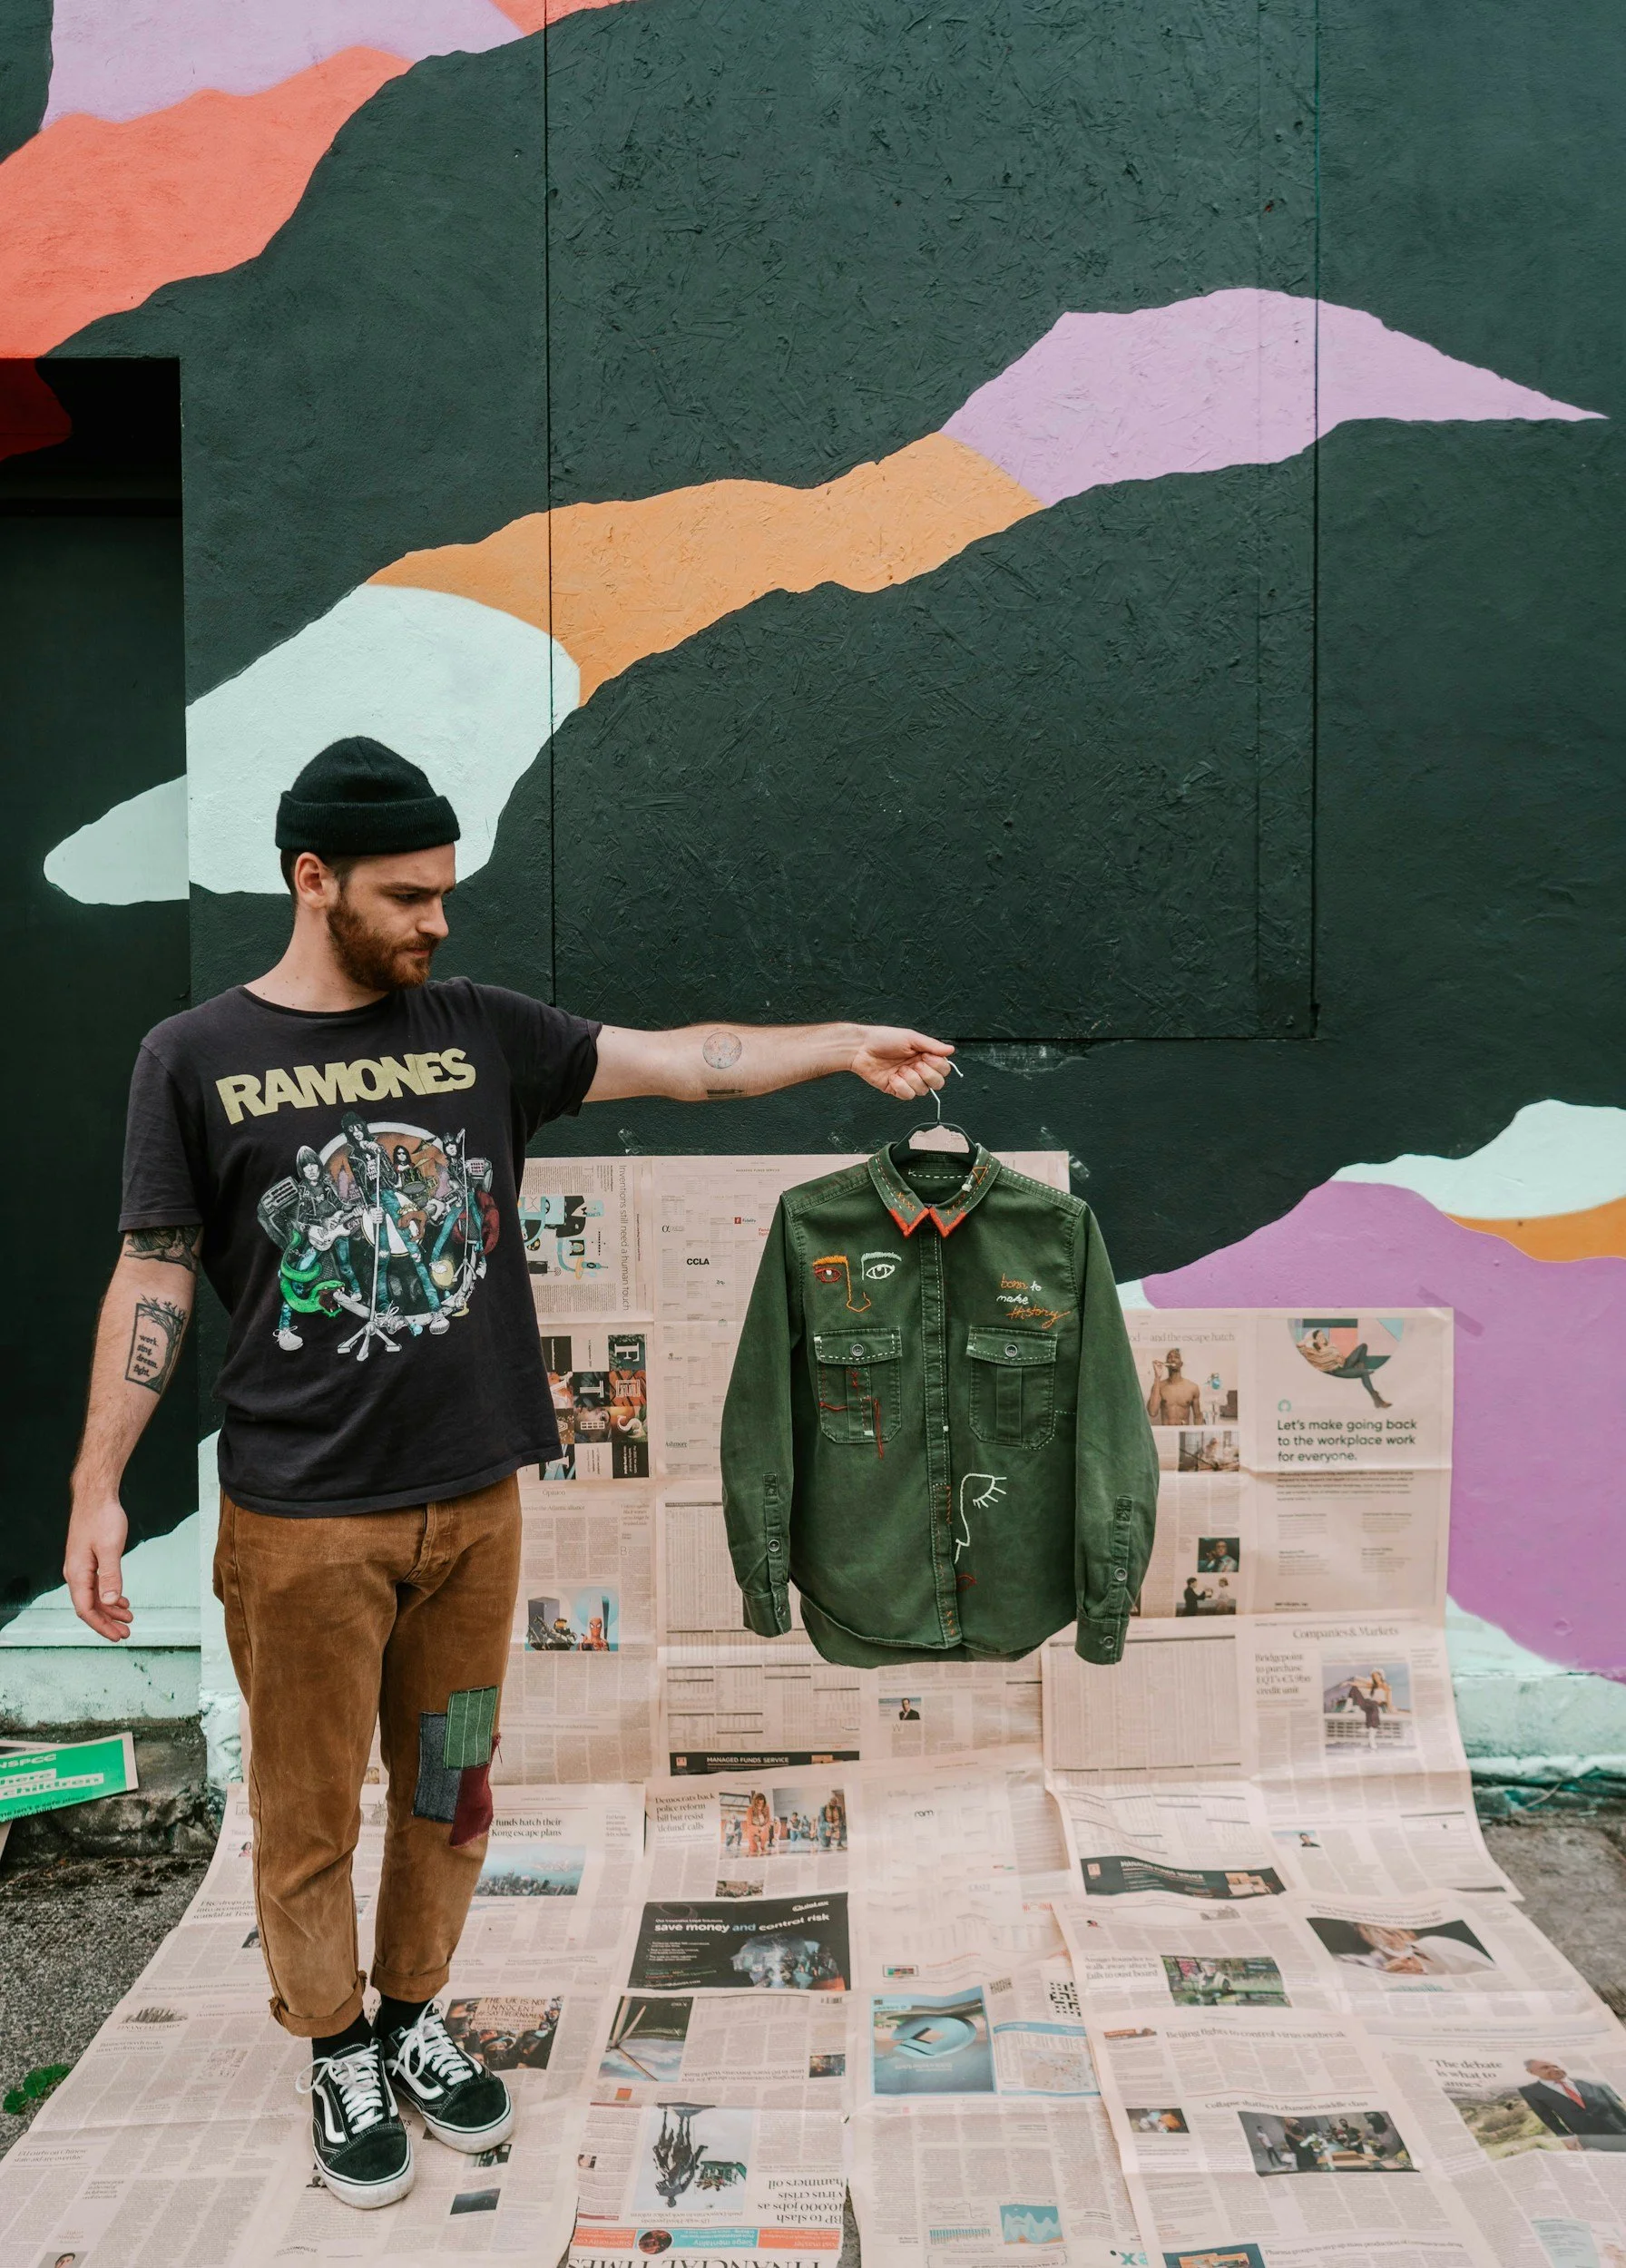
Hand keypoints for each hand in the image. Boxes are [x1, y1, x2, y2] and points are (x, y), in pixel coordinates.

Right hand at [64, 1495, 131, 1641]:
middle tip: (126, 1633)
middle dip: (107, 1622)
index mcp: (78, 1573)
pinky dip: (109, 1595)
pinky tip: (121, 1600)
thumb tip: (110, 1602)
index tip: (117, 1636)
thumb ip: (110, 1576)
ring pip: (94, 1597)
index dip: (101, 1625)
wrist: (96, 1496)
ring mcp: (81, 1567)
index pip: (86, 1609)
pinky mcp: (88, 1560)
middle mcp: (76, 1573)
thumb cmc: (102, 1518)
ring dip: (110, 1609)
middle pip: (89, 1606)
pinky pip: (97, 1585)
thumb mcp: (110, 1548)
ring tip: (129, 1618)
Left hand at [850, 1027, 953, 1099]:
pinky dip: (901, 1086)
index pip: (944, 1069)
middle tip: (915, 1064)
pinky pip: (908, 1095)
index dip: (938, 1065)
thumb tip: (951, 1049)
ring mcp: (908, 1080)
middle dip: (928, 1075)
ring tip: (899, 1069)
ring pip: (923, 1091)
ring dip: (911, 1079)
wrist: (861, 1048)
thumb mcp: (910, 1038)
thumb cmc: (884, 1039)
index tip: (925, 1056)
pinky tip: (892, 1077)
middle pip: (938, 1083)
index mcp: (925, 1056)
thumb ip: (932, 1045)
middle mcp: (919, 1069)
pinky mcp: (896, 1089)